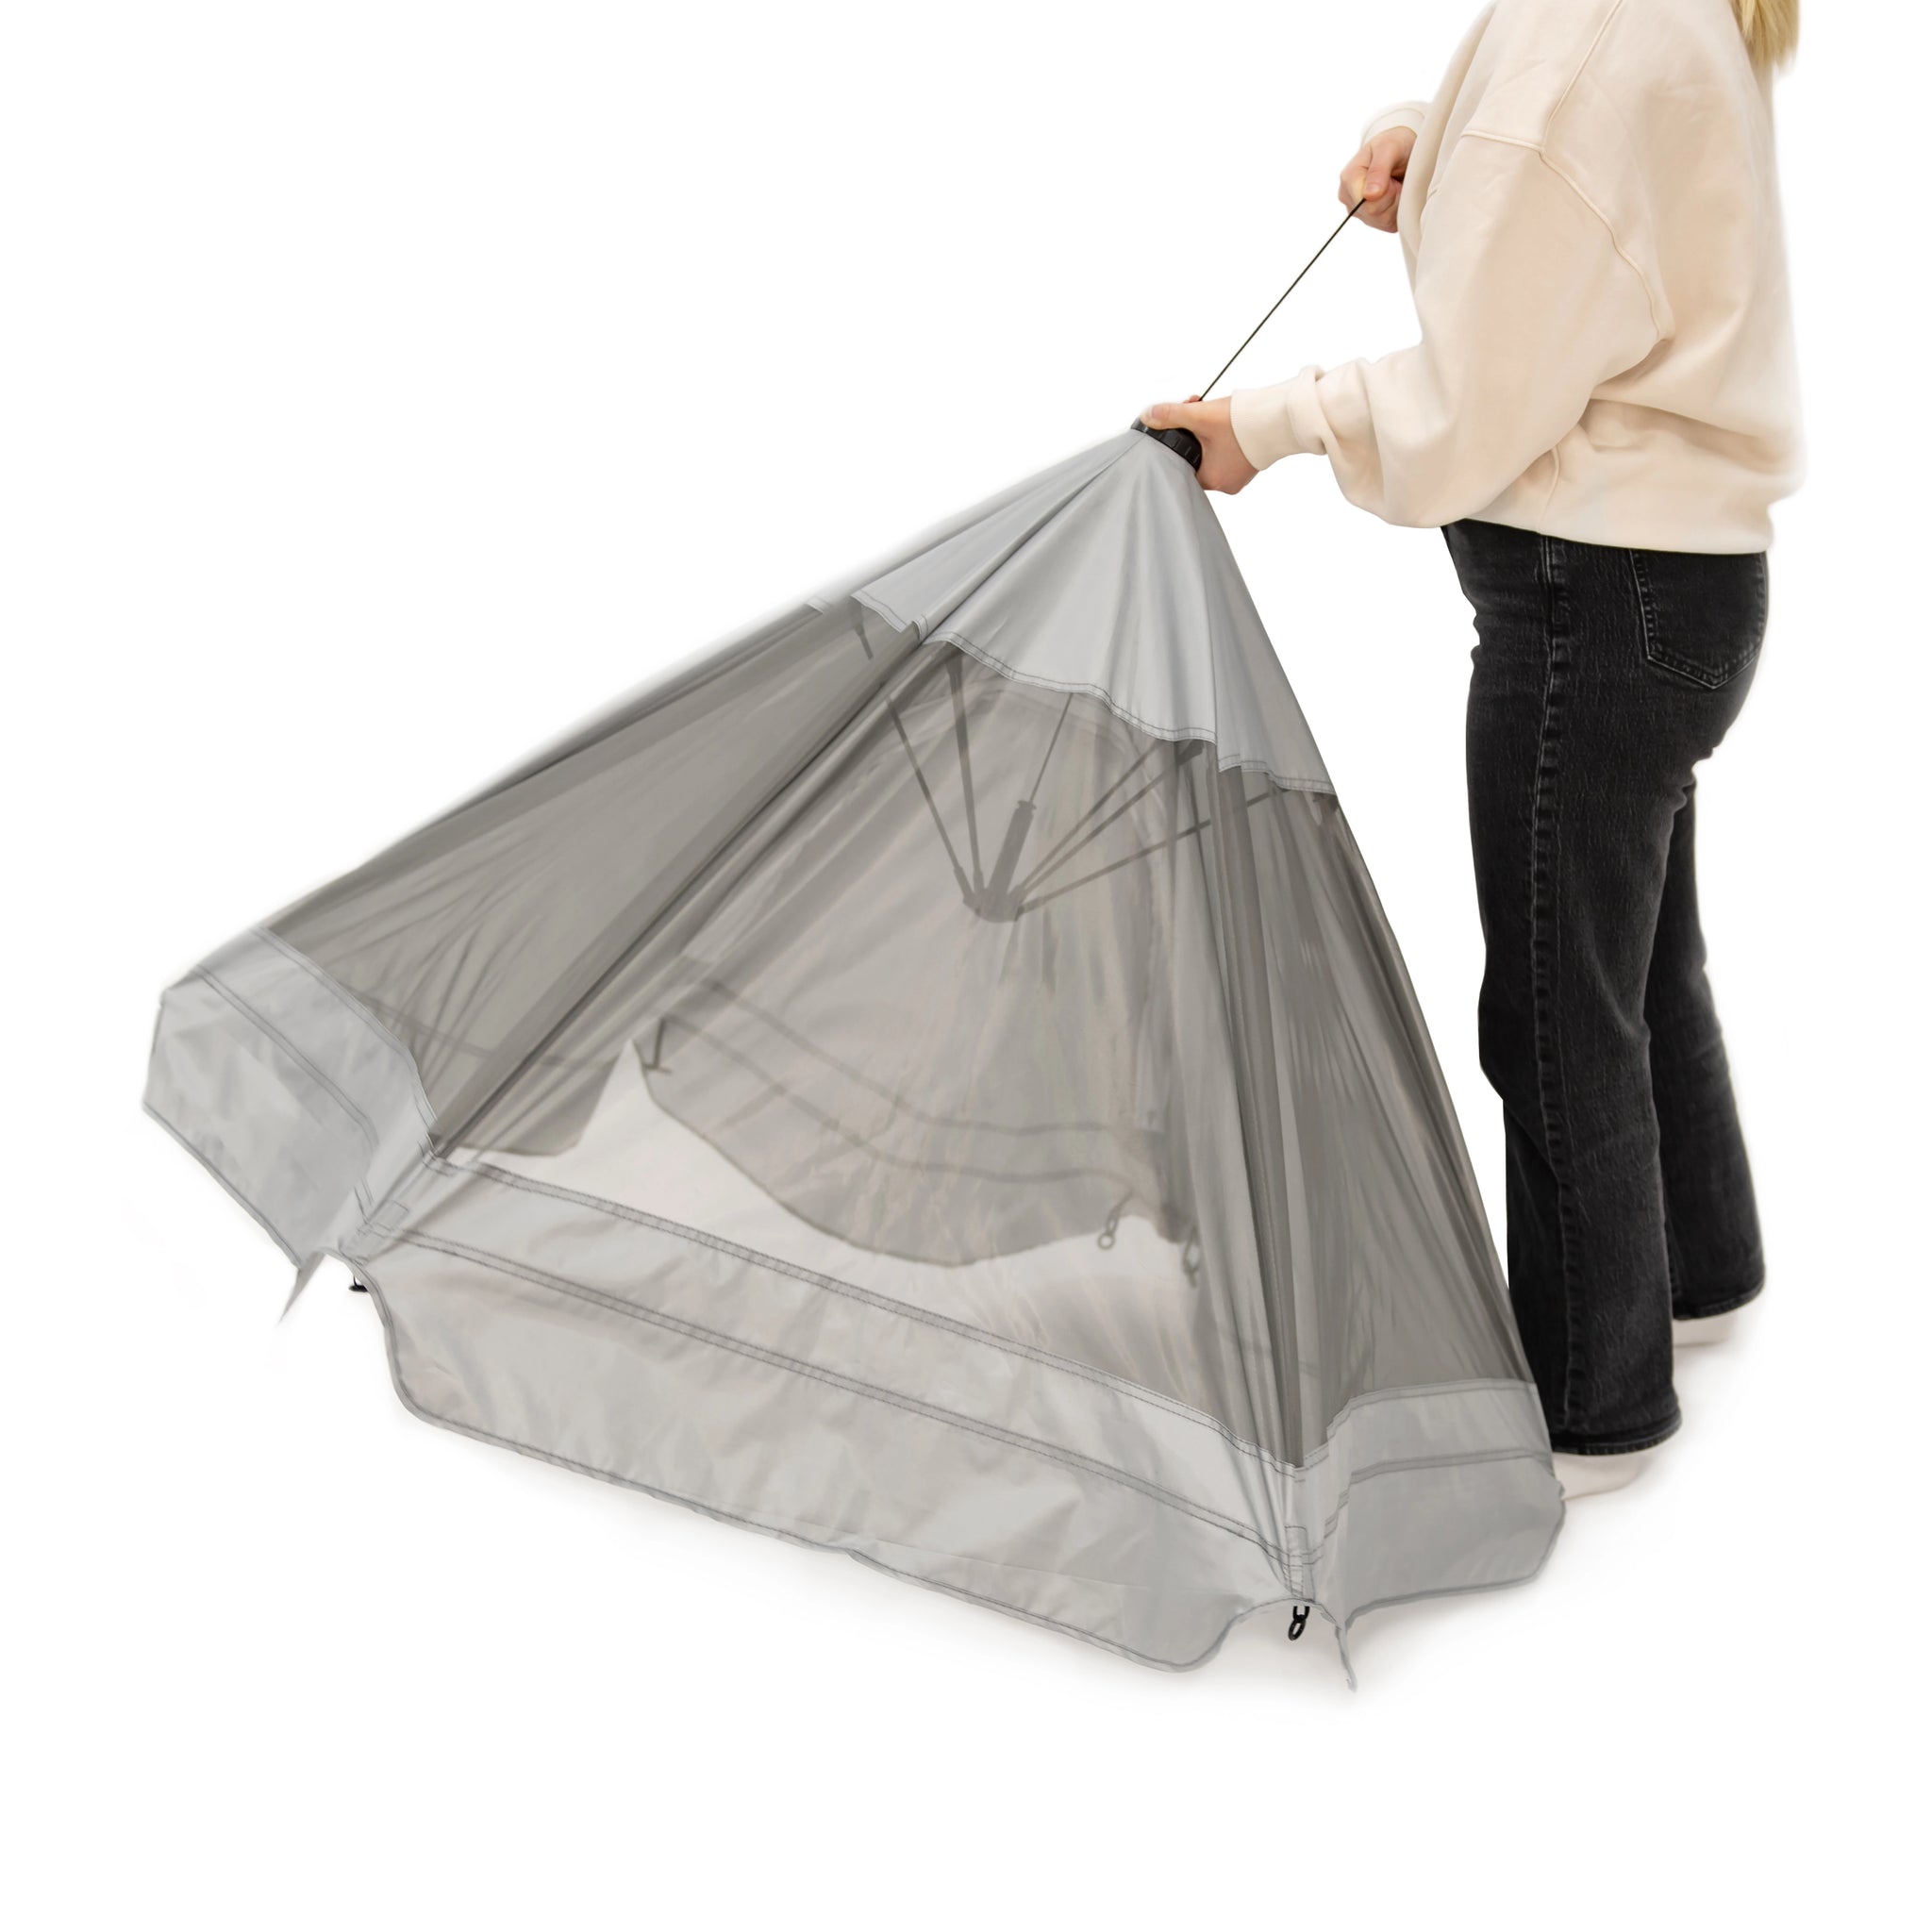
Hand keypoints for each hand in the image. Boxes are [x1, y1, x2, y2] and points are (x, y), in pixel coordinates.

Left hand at [1139, 396, 1257, 494]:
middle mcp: (1227, 483)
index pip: (1183, 467)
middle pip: (1197, 458)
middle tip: (1195, 411)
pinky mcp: (1250, 464)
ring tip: (1212, 414)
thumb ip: (1172, 415)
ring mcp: (1240, 475)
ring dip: (1208, 433)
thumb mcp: (1201, 416)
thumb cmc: (1244, 422)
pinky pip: (1229, 453)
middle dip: (1193, 433)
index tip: (1181, 427)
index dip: (1179, 443)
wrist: (1280, 417)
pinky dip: (1224, 438)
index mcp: (1212, 480)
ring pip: (1213, 454)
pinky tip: (1226, 423)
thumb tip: (1149, 415)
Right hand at [1338, 125, 1414, 232]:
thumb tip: (1369, 195)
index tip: (1391, 175)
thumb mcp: (1390, 147)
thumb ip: (1379, 169)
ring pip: (1382, 221)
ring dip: (1396, 204)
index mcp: (1348, 178)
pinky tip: (1396, 195)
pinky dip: (1398, 211)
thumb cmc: (1395, 144)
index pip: (1366, 202)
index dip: (1386, 191)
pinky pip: (1388, 225)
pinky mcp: (1373, 221)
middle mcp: (1349, 198)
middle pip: (1374, 213)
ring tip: (1396, 185)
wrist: (1403, 150)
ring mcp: (1360, 213)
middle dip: (1392, 197)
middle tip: (1395, 179)